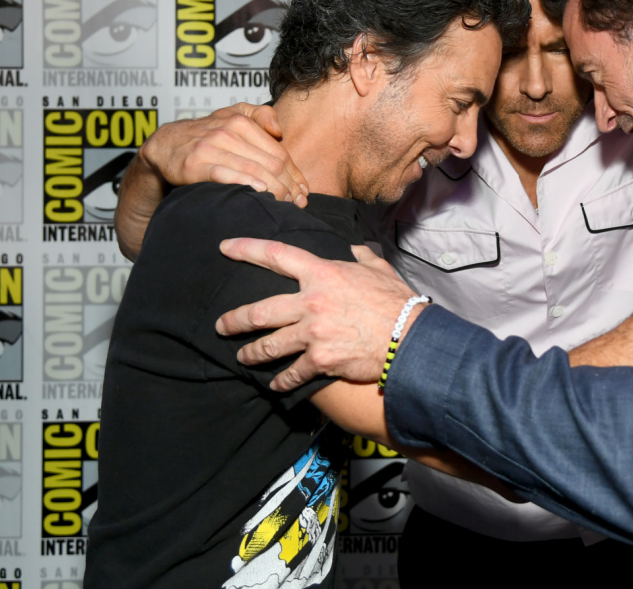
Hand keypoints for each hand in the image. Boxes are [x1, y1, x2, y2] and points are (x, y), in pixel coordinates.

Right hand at [139, 103, 308, 205]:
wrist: (166, 145)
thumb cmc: (206, 133)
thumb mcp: (232, 114)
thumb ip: (260, 114)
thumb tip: (280, 130)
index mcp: (242, 121)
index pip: (279, 152)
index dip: (295, 174)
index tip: (304, 191)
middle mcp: (228, 132)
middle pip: (271, 163)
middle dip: (289, 186)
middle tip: (298, 203)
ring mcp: (211, 147)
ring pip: (254, 170)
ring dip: (275, 190)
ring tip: (285, 204)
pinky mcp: (195, 164)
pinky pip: (226, 175)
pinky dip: (245, 183)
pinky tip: (259, 192)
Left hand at [216, 241, 415, 388]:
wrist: (411, 338)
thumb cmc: (398, 302)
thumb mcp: (379, 270)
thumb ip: (362, 256)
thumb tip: (356, 248)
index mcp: (323, 273)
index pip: (276, 255)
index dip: (246, 248)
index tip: (225, 247)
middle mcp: (311, 302)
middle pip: (258, 311)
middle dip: (234, 320)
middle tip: (222, 325)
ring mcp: (313, 334)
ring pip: (268, 346)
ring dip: (251, 354)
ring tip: (243, 357)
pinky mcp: (320, 361)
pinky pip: (292, 373)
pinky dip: (281, 381)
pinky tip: (276, 385)